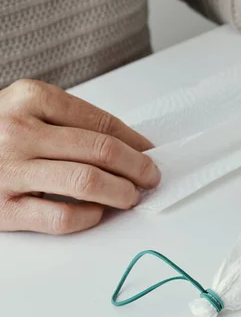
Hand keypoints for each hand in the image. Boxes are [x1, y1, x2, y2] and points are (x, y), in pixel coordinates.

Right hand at [0, 80, 160, 234]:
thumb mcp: (26, 110)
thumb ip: (71, 122)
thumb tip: (132, 146)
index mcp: (30, 98)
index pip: (102, 122)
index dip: (136, 142)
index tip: (150, 152)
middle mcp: (18, 131)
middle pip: (101, 151)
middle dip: (138, 167)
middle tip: (150, 176)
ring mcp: (8, 170)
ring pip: (87, 182)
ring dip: (122, 192)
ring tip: (131, 196)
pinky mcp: (1, 209)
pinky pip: (62, 217)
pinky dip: (90, 217)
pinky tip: (96, 213)